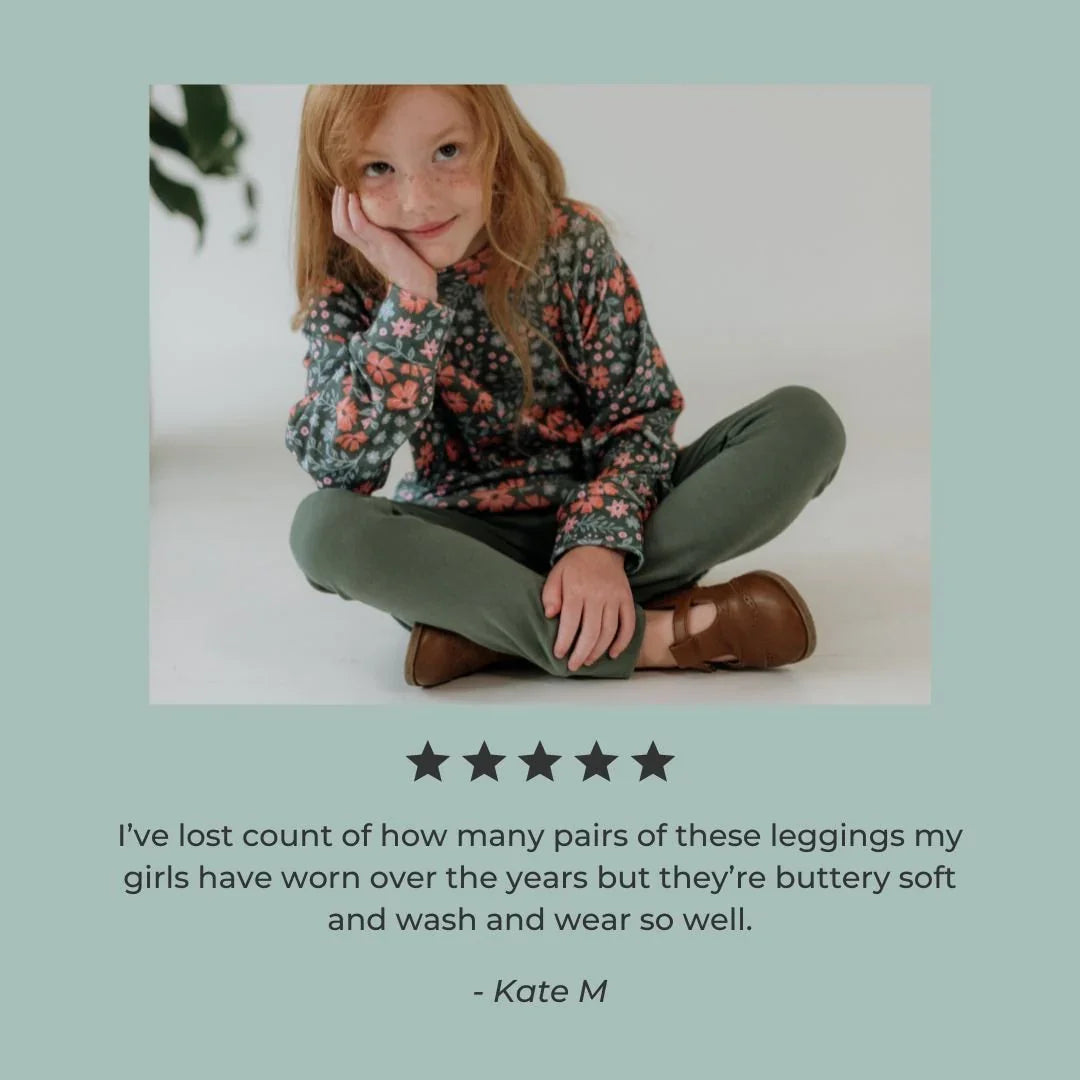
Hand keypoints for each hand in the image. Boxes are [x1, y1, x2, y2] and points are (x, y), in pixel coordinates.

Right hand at [331, 185, 438, 301]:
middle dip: (336, 205)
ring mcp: (372, 248)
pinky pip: (359, 225)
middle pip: (339, 226)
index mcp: (369, 251)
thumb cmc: (414, 272)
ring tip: (344, 188)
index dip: (340, 212)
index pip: (345, 230)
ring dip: (341, 204)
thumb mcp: (399, 251)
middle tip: (339, 186)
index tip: (343, 194)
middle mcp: (367, 249)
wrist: (420, 290)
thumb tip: (397, 224)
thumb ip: (392, 240)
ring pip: (343, 225)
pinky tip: (356, 197)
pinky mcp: (382, 245)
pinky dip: (354, 210)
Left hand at [542, 546, 636, 670]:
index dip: (564, 642)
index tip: (559, 654)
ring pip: (609, 631)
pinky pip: (628, 624)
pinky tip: (613, 653)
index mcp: (577, 590)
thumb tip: (551, 615)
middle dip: (581, 653)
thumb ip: (550, 594)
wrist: (601, 547)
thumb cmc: (574, 565)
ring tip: (588, 661)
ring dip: (599, 650)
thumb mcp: (556, 574)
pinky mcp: (627, 599)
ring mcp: (614, 598)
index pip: (571, 622)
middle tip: (573, 666)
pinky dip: (623, 642)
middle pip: (591, 632)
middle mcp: (597, 595)